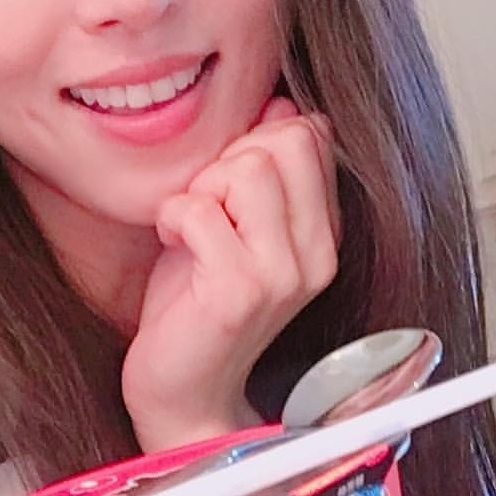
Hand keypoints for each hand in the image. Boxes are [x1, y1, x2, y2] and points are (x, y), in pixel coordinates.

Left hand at [122, 97, 340, 451]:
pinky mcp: (241, 291)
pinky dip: (172, 218)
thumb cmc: (197, 307)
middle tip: (206, 209)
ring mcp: (284, 274)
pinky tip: (173, 246)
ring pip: (248, 168)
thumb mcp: (237, 226)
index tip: (228, 188)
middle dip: (228, 162)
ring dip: (202, 189)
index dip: (256, 142)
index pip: (310, 133)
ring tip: (191, 229)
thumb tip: (282, 104)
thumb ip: (261, 171)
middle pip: (283, 141)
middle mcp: (317, 254)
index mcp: (324, 234)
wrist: (183, 390)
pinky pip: (200, 210)